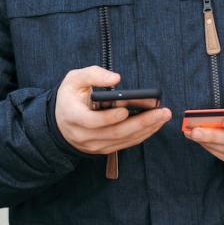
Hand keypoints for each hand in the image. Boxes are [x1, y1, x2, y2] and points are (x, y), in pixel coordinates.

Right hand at [55, 66, 171, 154]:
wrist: (60, 121)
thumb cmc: (69, 97)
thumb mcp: (73, 79)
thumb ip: (93, 75)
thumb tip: (116, 78)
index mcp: (73, 116)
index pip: (92, 121)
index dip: (109, 117)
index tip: (126, 109)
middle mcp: (83, 135)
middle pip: (115, 133)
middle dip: (141, 123)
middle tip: (161, 112)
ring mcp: (94, 145)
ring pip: (123, 140)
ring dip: (146, 129)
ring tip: (163, 116)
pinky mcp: (103, 149)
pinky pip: (125, 144)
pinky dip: (142, 135)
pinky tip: (154, 124)